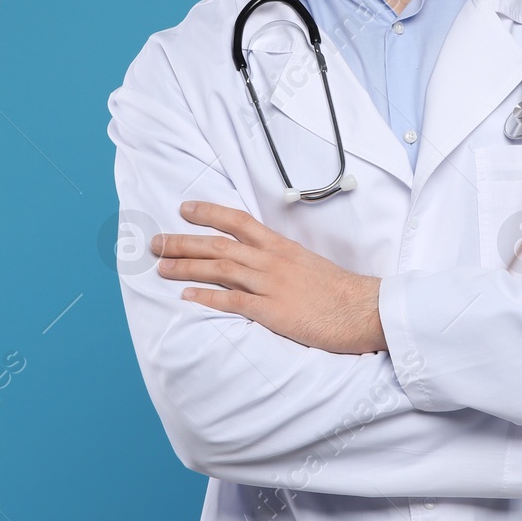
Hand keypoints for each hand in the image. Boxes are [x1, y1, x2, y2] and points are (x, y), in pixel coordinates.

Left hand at [151, 201, 385, 354]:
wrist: (366, 310)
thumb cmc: (340, 292)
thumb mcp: (308, 265)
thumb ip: (281, 262)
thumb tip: (257, 263)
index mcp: (282, 247)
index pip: (239, 221)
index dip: (208, 213)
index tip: (184, 209)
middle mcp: (273, 260)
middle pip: (219, 245)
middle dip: (183, 242)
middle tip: (156, 242)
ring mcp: (272, 284)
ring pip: (220, 269)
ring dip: (187, 267)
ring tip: (161, 267)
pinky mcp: (273, 311)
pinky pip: (233, 301)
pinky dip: (207, 297)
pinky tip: (187, 296)